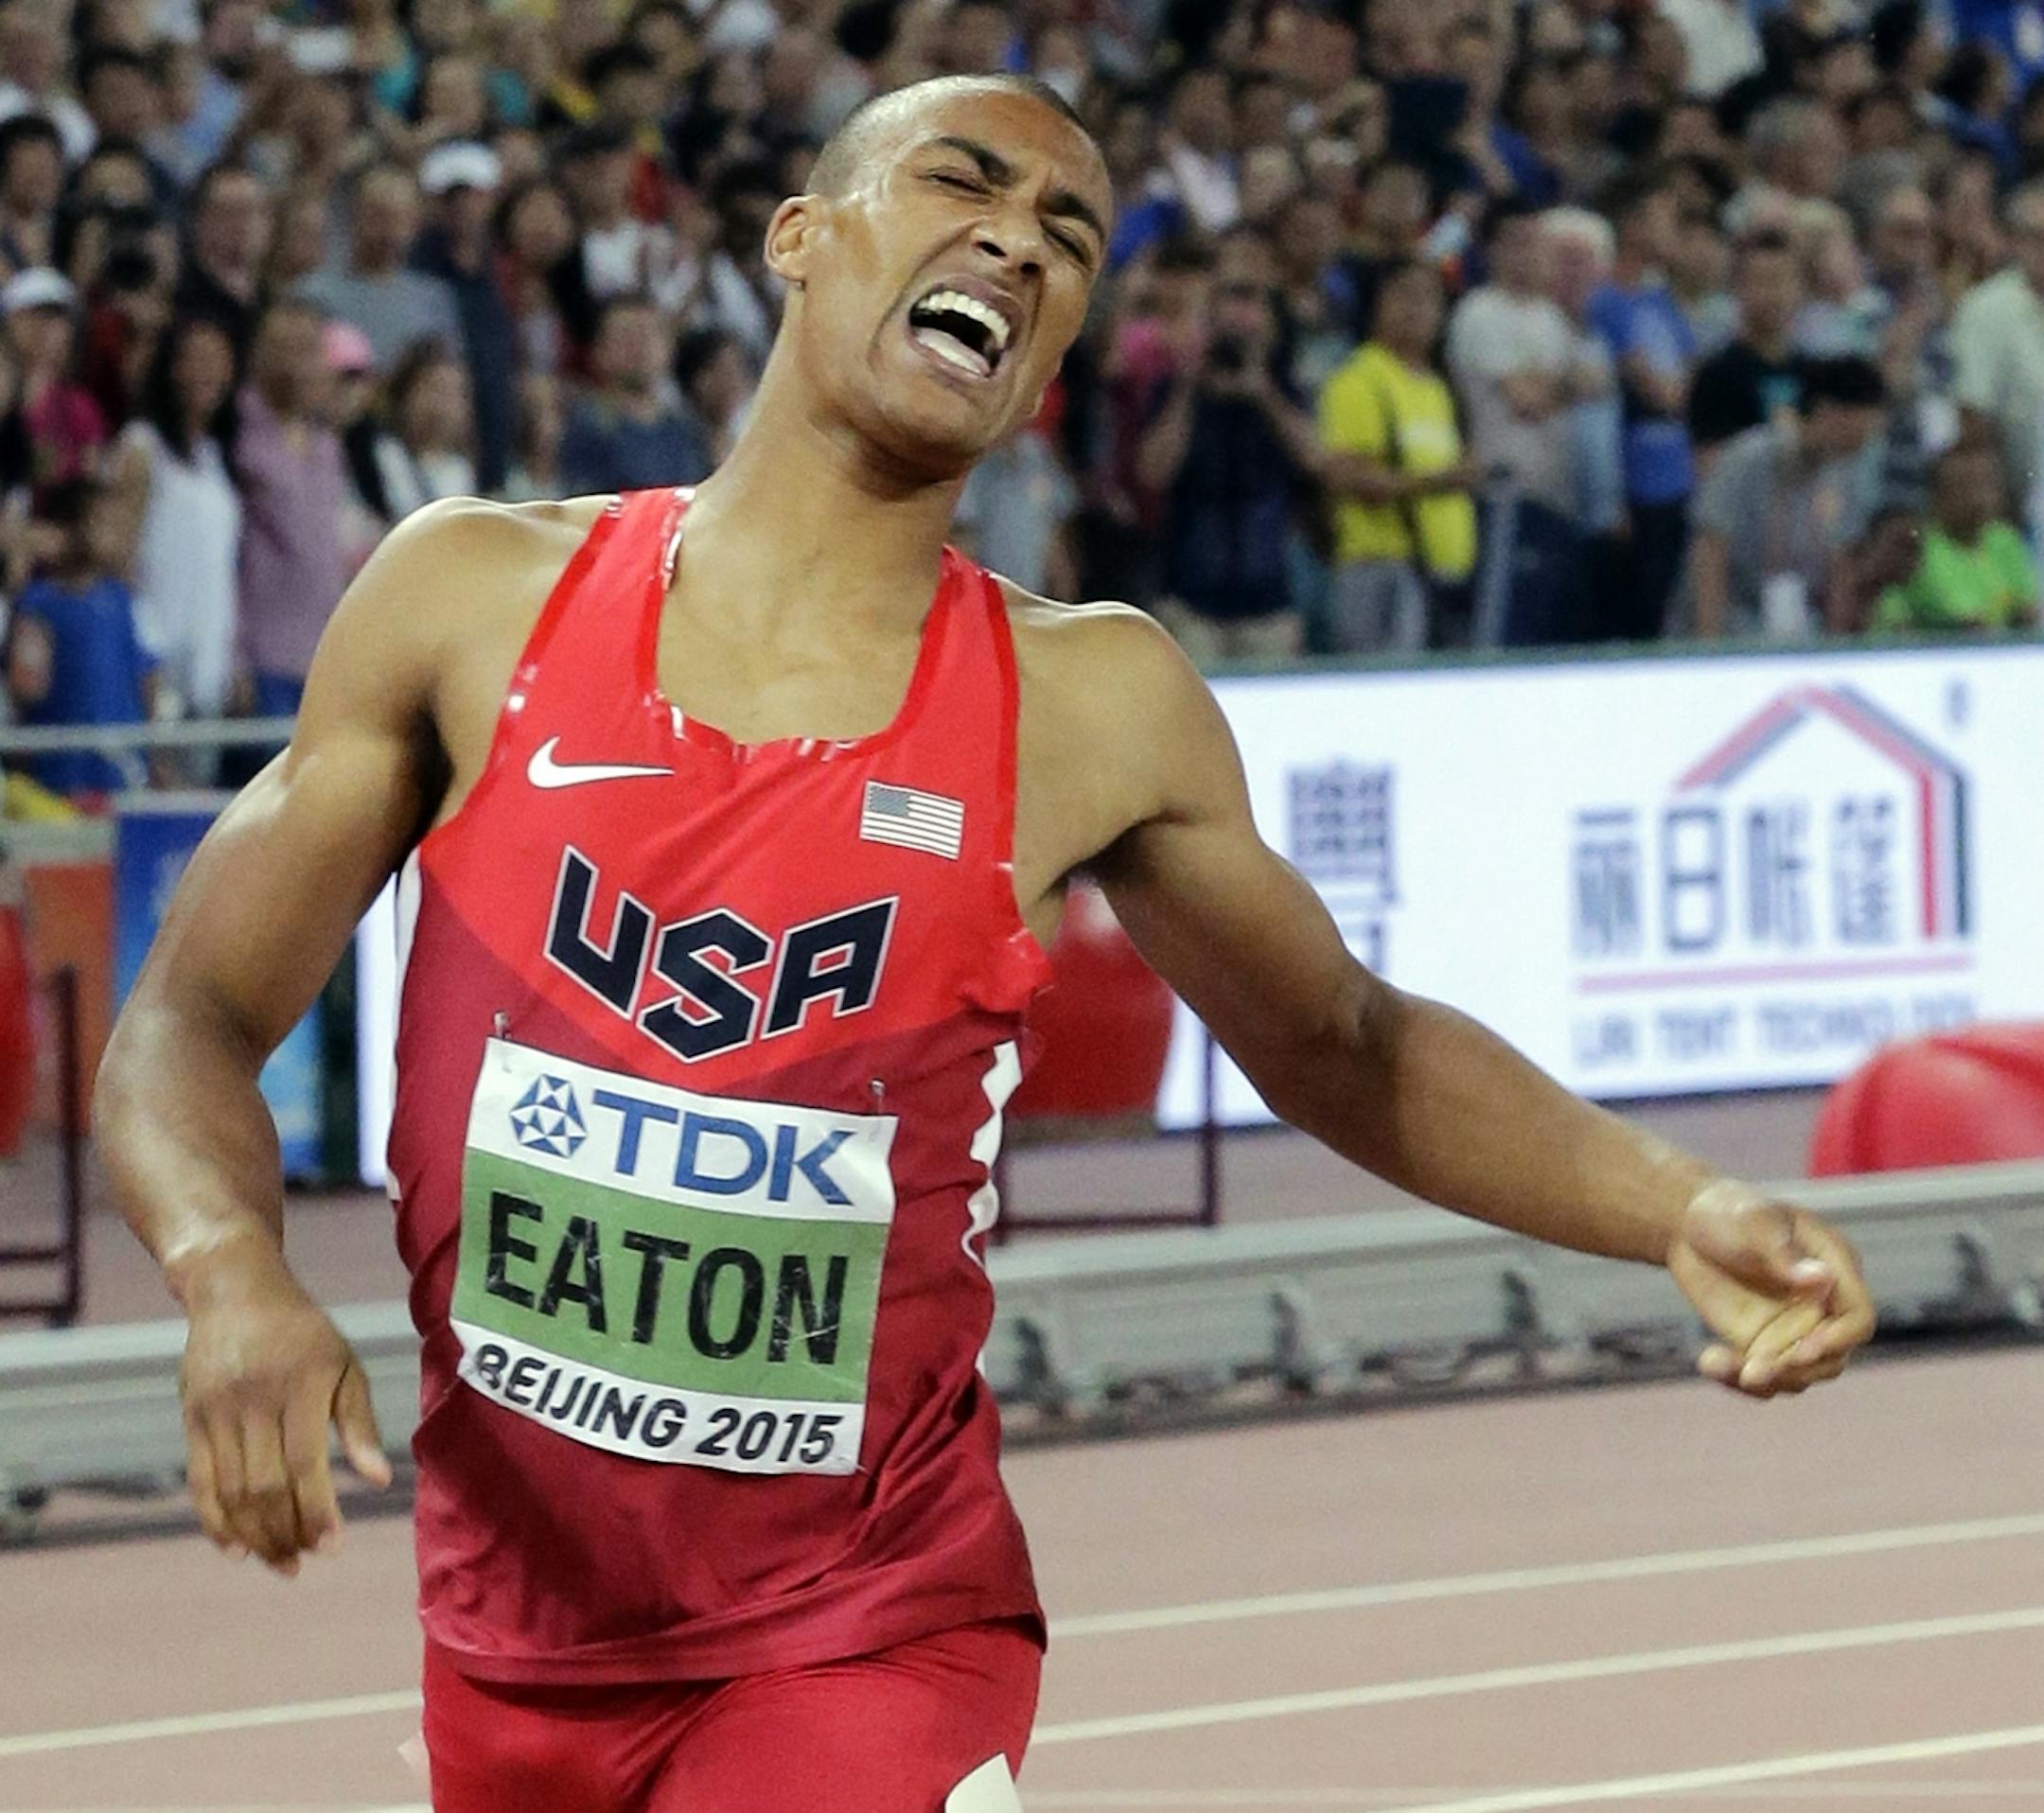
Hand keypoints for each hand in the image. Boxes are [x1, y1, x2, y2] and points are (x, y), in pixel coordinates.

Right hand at [177, 1243, 391, 1573]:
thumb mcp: (345, 1364)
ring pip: (231, 1491)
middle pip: (265, 1486)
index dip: (317, 1511)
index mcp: (300, 1385)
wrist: (236, 1291)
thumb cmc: (304, 1333)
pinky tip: (236, 1548)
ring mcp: (216, 1411)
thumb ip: (359, 1424)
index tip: (333, 1547)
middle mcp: (254, 1400)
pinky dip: (215, 1521)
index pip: (305, 1464)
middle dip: (286, 1533)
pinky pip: (200, 1481)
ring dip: (255, 1536)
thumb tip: (378, 1481)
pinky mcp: (190, 1418)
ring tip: (280, 1562)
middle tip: (304, 1562)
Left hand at [1667, 1180, 1875, 1398]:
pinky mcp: (1764, 1346)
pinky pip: (1764, 1377)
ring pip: (1797, 1376)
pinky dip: (1737, 1379)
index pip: (1857, 1319)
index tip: (1801, 1351)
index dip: (1838, 1340)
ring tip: (1715, 1363)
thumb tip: (1821, 1279)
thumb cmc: (1730, 1213)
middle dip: (1794, 1370)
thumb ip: (1783, 1253)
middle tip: (1752, 1371)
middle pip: (1831, 1358)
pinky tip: (1707, 1362)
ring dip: (1762, 1380)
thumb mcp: (1753, 1224)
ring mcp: (1794, 1331)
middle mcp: (1823, 1308)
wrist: (1691, 1227)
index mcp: (1836, 1270)